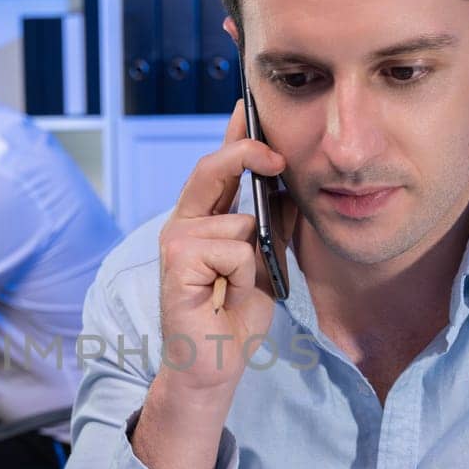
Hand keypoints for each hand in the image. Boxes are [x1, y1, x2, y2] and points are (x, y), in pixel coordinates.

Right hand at [156, 99, 296, 398]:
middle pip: (212, 168)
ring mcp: (176, 241)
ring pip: (236, 222)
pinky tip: (223, 296)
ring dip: (250, 258)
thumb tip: (291, 185)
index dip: (233, 135)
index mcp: (203, 220)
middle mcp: (184, 224)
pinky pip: (231, 248)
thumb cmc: (235, 317)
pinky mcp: (176, 261)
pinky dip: (240, 275)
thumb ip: (273, 224)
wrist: (214, 363)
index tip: (248, 105)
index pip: (217, 167)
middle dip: (246, 152)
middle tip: (277, 156)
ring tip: (235, 288)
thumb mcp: (265, 262)